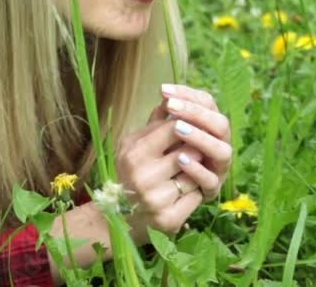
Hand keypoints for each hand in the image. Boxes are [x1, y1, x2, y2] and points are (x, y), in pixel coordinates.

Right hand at [114, 107, 205, 244]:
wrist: (119, 218)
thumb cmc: (131, 173)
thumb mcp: (133, 145)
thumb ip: (154, 124)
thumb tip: (170, 97)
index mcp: (133, 154)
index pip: (173, 128)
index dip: (187, 126)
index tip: (191, 128)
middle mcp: (142, 177)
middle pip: (188, 152)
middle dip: (194, 150)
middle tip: (193, 151)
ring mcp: (156, 200)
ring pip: (194, 175)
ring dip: (195, 172)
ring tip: (185, 173)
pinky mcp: (169, 219)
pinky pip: (196, 197)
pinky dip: (194, 193)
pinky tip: (183, 193)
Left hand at [159, 84, 232, 200]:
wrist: (161, 195)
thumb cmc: (164, 157)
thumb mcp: (161, 135)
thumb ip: (163, 120)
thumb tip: (163, 98)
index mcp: (210, 127)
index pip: (208, 103)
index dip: (188, 94)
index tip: (164, 90)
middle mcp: (220, 144)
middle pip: (220, 123)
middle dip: (196, 113)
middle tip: (171, 106)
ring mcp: (219, 168)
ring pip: (222, 150)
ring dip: (200, 137)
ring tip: (178, 128)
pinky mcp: (212, 189)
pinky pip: (210, 179)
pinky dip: (197, 168)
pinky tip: (181, 159)